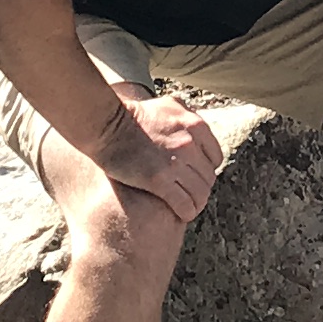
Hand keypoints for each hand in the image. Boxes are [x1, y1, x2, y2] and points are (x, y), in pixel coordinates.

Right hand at [98, 86, 221, 221]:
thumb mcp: (167, 106)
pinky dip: (187, 212)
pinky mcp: (160, 180)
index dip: (207, 169)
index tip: (196, 176)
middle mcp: (190, 144)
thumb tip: (194, 127)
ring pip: (200, 193)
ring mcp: (176, 163)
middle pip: (208, 177)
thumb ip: (186, 116)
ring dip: (197, 203)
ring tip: (190, 208)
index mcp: (195, 125)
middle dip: (201, 188)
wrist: (106, 125)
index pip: (215, 157)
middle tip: (192, 195)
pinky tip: (182, 214)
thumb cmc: (132, 116)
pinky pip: (184, 203)